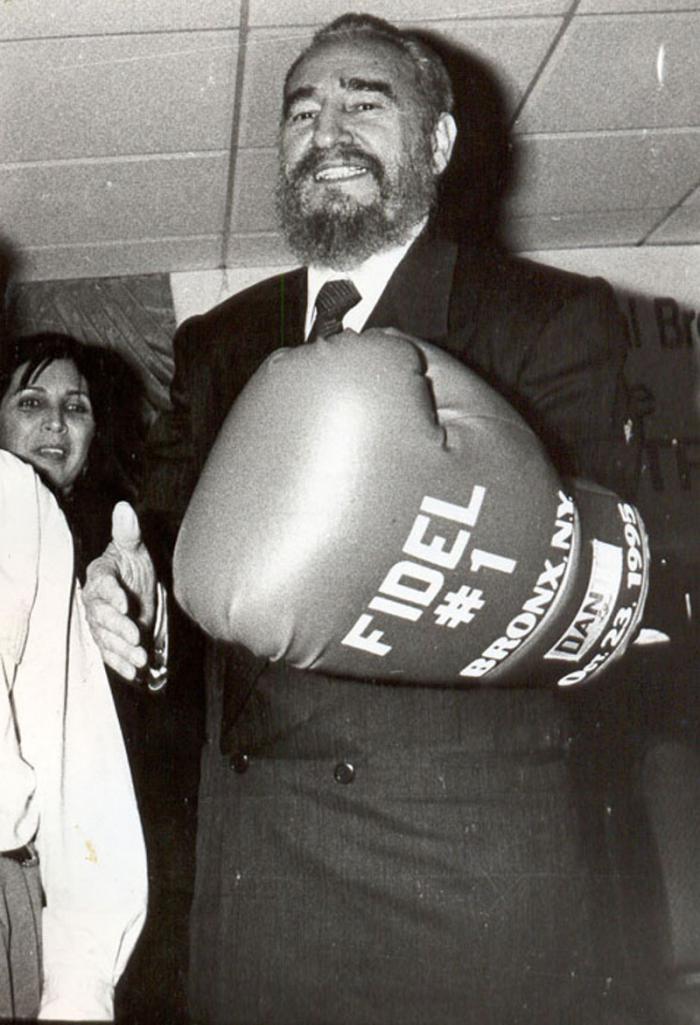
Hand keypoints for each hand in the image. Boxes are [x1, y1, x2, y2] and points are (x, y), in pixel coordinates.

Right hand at [83, 502, 156, 680]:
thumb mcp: (134, 548)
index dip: (112, 595)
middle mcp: (96, 601)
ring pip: (107, 638)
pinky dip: (121, 664)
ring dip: (122, 650)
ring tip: (140, 658)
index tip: (125, 604)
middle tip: (136, 636)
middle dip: (118, 628)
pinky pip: (111, 654)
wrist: (136, 588)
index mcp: (100, 576)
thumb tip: (124, 508)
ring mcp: (100, 623)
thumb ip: (128, 532)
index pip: (102, 585)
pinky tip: (133, 673)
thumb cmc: (133, 565)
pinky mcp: (108, 640)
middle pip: (102, 617)